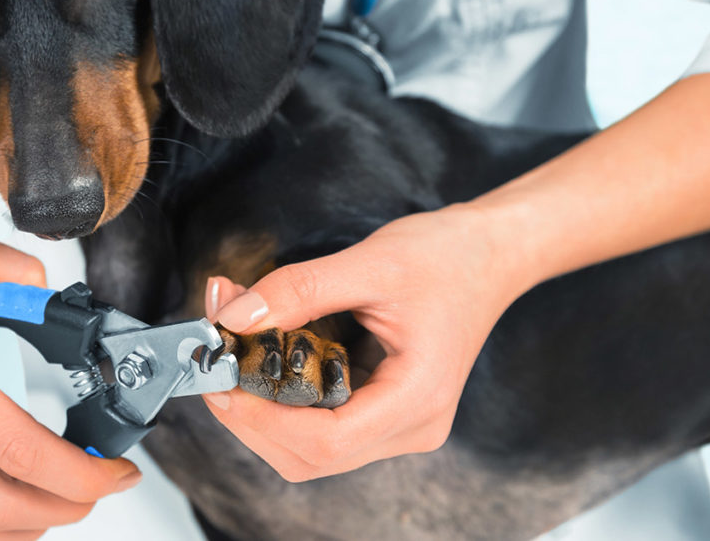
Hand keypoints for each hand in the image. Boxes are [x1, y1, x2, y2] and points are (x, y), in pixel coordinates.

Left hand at [203, 205, 529, 481]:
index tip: (222, 378)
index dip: (262, 419)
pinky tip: (267, 359)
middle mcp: (412, 426)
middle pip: (311, 456)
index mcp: (417, 399)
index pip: (325, 441)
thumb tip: (234, 317)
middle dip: (253, 416)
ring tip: (239, 352)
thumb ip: (298, 291)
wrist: (490, 253)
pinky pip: (323, 424)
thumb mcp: (370, 262)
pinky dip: (284, 400)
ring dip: (264, 409)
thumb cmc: (447, 256)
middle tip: (219, 362)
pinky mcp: (385, 411)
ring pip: (311, 449)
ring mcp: (400, 424)